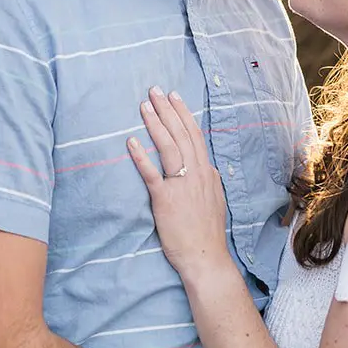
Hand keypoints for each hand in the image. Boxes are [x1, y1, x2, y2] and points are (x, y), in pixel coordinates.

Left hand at [127, 88, 229, 276]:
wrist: (206, 257)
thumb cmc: (207, 233)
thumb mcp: (215, 201)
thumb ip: (209, 182)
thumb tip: (206, 168)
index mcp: (207, 173)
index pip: (194, 136)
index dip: (183, 115)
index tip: (174, 98)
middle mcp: (197, 174)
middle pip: (181, 134)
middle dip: (167, 110)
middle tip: (155, 90)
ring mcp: (182, 185)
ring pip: (168, 147)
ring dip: (155, 124)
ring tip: (144, 105)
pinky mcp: (165, 199)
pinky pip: (151, 173)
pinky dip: (141, 156)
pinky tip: (131, 141)